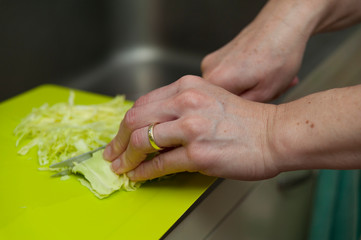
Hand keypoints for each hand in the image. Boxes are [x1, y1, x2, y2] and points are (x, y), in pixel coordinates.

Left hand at [103, 75, 279, 180]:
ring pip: (142, 141)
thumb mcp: (208, 98)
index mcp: (186, 87)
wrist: (273, 134)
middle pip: (135, 120)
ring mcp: (191, 128)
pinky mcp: (198, 153)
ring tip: (121, 167)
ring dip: (127, 158)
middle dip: (118, 141)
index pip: (142, 104)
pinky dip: (143, 171)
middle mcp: (186, 102)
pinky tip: (138, 175)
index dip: (126, 123)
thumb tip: (153, 126)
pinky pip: (160, 164)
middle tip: (112, 154)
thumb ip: (180, 106)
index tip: (120, 136)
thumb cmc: (245, 119)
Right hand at [201, 2, 310, 101]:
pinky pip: (229, 75)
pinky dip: (247, 77)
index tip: (258, 107)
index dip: (243, 112)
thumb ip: (243, 109)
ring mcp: (212, 61)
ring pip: (228, 87)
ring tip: (270, 82)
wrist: (284, 24)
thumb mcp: (267, 93)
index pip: (220, 110)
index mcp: (216, 81)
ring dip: (249, 88)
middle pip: (223, 98)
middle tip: (269, 93)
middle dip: (247, 99)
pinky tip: (263, 73)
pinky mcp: (219, 56)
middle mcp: (208, 70)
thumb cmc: (279, 53)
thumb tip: (234, 118)